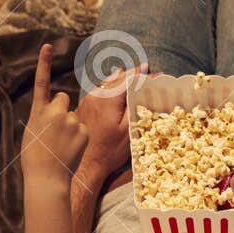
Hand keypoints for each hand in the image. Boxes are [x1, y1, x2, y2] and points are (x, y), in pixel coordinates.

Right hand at [21, 43, 88, 188]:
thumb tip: (51, 109)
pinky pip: (82, 128)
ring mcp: (71, 121)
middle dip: (62, 109)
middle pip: (63, 99)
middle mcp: (56, 112)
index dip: (44, 63)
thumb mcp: (32, 131)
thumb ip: (42, 116)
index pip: (41, 82)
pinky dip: (79, 136)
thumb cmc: (35, 157)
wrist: (46, 177)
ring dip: (71, 125)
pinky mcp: (83, 131)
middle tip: (56, 131)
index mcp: (39, 111)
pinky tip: (71, 149)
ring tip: (63, 145)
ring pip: (74, 115)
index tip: (47, 46)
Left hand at [76, 64, 143, 184]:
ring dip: (119, 79)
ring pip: (106, 83)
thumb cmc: (109, 151)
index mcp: (109, 99)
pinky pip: (99, 91)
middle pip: (116, 77)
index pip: (128, 79)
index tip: (150, 68)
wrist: (86, 164)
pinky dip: (110, 87)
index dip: (140, 73)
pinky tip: (113, 91)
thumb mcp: (128, 131)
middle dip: (131, 73)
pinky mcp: (83, 107)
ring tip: (129, 75)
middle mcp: (96, 95)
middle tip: (143, 70)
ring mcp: (88, 100)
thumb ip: (134, 107)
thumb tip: (142, 90)